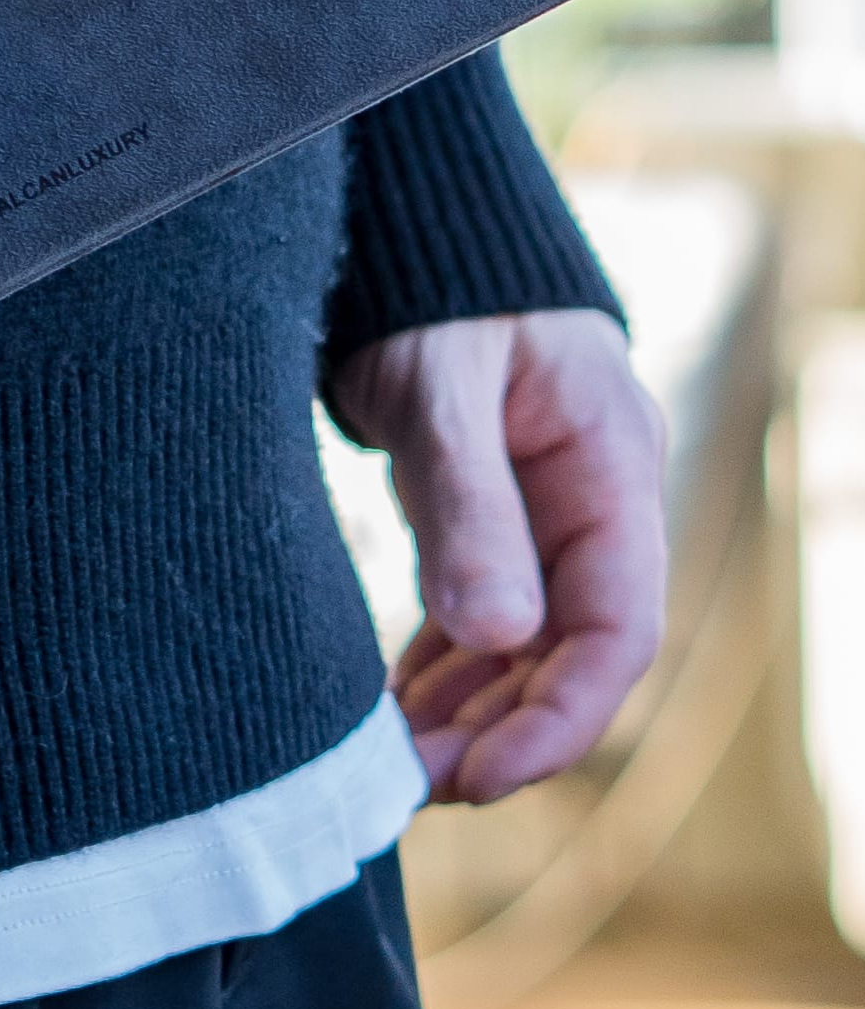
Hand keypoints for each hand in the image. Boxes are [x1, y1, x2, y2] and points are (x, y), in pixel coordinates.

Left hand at [329, 310, 665, 803]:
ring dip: (467, 709)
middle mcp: (591, 498)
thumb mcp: (444, 392)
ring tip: (392, 764)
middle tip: (410, 784)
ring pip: (523, 641)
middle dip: (500, 729)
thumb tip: (499, 636)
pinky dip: (444, 665)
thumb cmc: (431, 289)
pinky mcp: (493, 508)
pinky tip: (397, 708)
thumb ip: (470, 507)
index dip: (558, 719)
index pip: (615, 629)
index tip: (479, 777)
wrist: (402, 224)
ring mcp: (545, 506)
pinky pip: (484, 610)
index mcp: (611, 469)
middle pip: (568, 650)